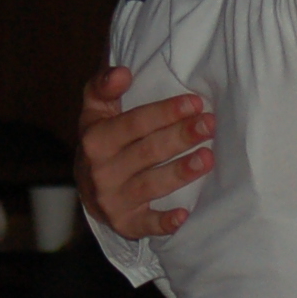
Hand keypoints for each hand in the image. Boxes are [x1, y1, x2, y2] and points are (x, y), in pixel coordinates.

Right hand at [74, 66, 212, 238]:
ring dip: (180, 172)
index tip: (194, 102)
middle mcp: (101, 171)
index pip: (134, 123)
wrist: (86, 188)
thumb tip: (122, 72)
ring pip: (151, 185)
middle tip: (210, 124)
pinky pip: (146, 225)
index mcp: (95, 139)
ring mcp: (112, 200)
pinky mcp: (125, 224)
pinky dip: (164, 223)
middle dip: (181, 136)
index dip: (165, 112)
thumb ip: (104, 88)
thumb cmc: (101, 141)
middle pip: (148, 152)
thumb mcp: (95, 112)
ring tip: (208, 158)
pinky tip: (184, 215)